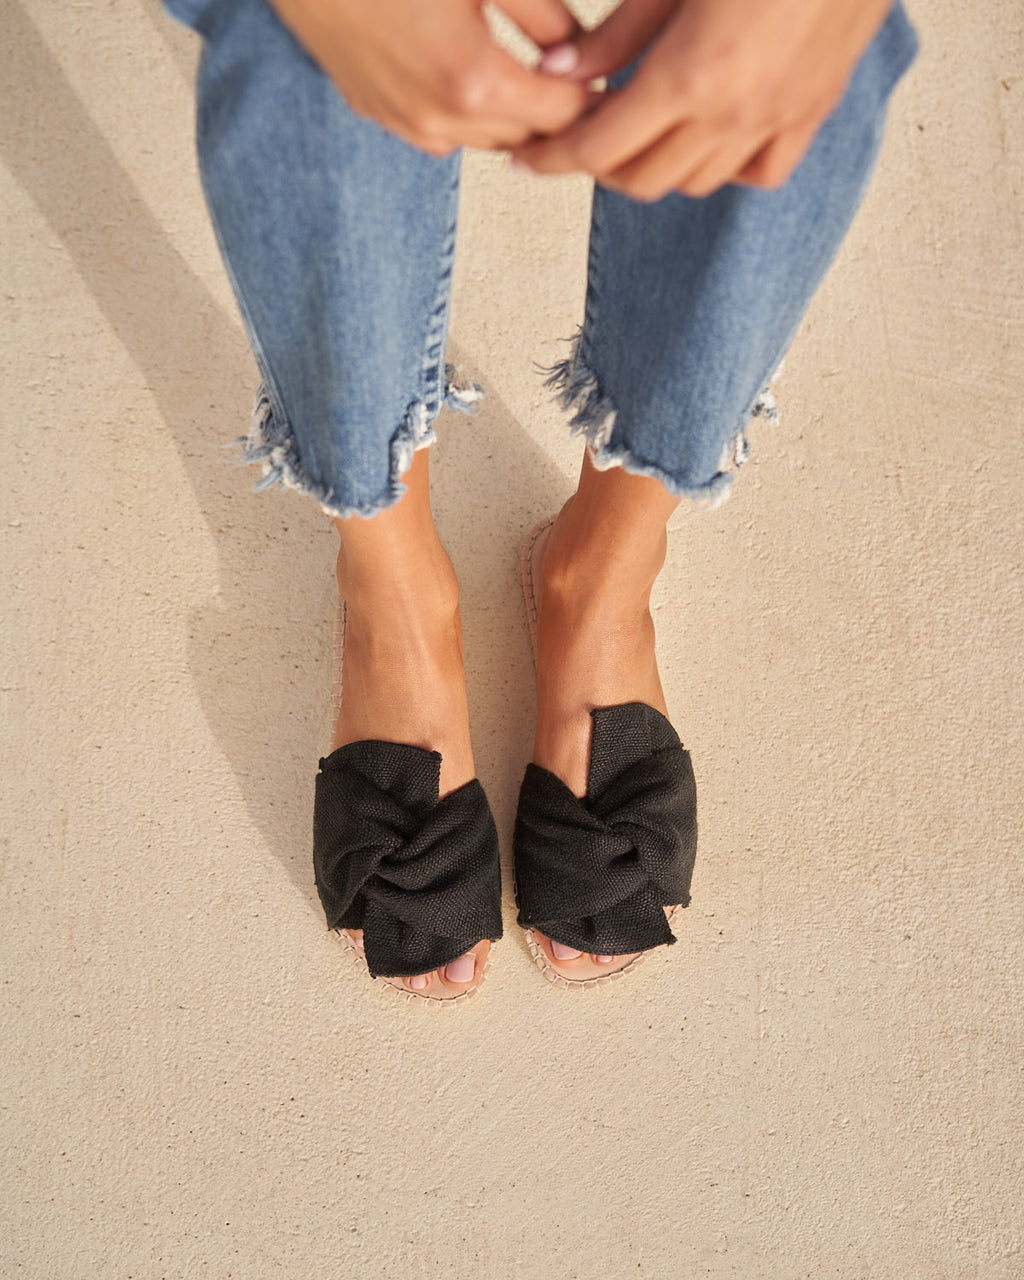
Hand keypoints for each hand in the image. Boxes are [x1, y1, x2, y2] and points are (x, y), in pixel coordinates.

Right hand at [267, 0, 589, 153]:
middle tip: (589, 83)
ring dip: (516, 117)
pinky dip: (471, 115)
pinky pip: (443, 133)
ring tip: (538, 80)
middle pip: (530, 140)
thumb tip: (580, 48)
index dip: (599, 101)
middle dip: (562, 117)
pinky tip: (477, 76)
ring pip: (487, 142)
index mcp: (475, 82)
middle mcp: (439, 119)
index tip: (620, 82)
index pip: (566, 118)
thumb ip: (542, 14)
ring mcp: (404, 123)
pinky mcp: (377, 114)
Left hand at [514, 0, 893, 198]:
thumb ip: (615, 34)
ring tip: (641, 130)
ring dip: (658, 166)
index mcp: (689, 76)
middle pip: (641, 180)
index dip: (552, 159)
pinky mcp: (812, 110)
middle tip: (581, 135)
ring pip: (695, 184)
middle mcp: (733, 113)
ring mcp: (777, 118)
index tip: (526, 159)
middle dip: (600, 166)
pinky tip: (709, 135)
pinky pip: (759, 173)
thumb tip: (558, 72)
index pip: (598, 149)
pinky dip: (725, 167)